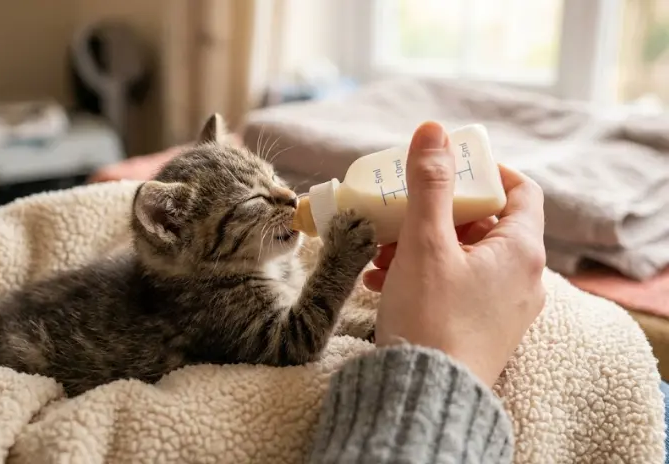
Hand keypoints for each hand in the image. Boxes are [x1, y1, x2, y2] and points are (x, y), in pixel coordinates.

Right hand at [364, 121, 546, 386]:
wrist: (426, 395)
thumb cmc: (430, 317)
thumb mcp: (425, 243)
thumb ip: (430, 184)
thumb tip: (434, 130)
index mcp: (520, 251)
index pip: (521, 190)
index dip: (488, 171)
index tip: (450, 167)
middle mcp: (523, 278)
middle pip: (485, 224)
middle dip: (436, 213)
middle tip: (401, 212)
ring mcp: (506, 308)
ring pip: (465, 256)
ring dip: (423, 245)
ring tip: (381, 252)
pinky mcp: (483, 329)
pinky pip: (457, 287)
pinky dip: (425, 275)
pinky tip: (384, 281)